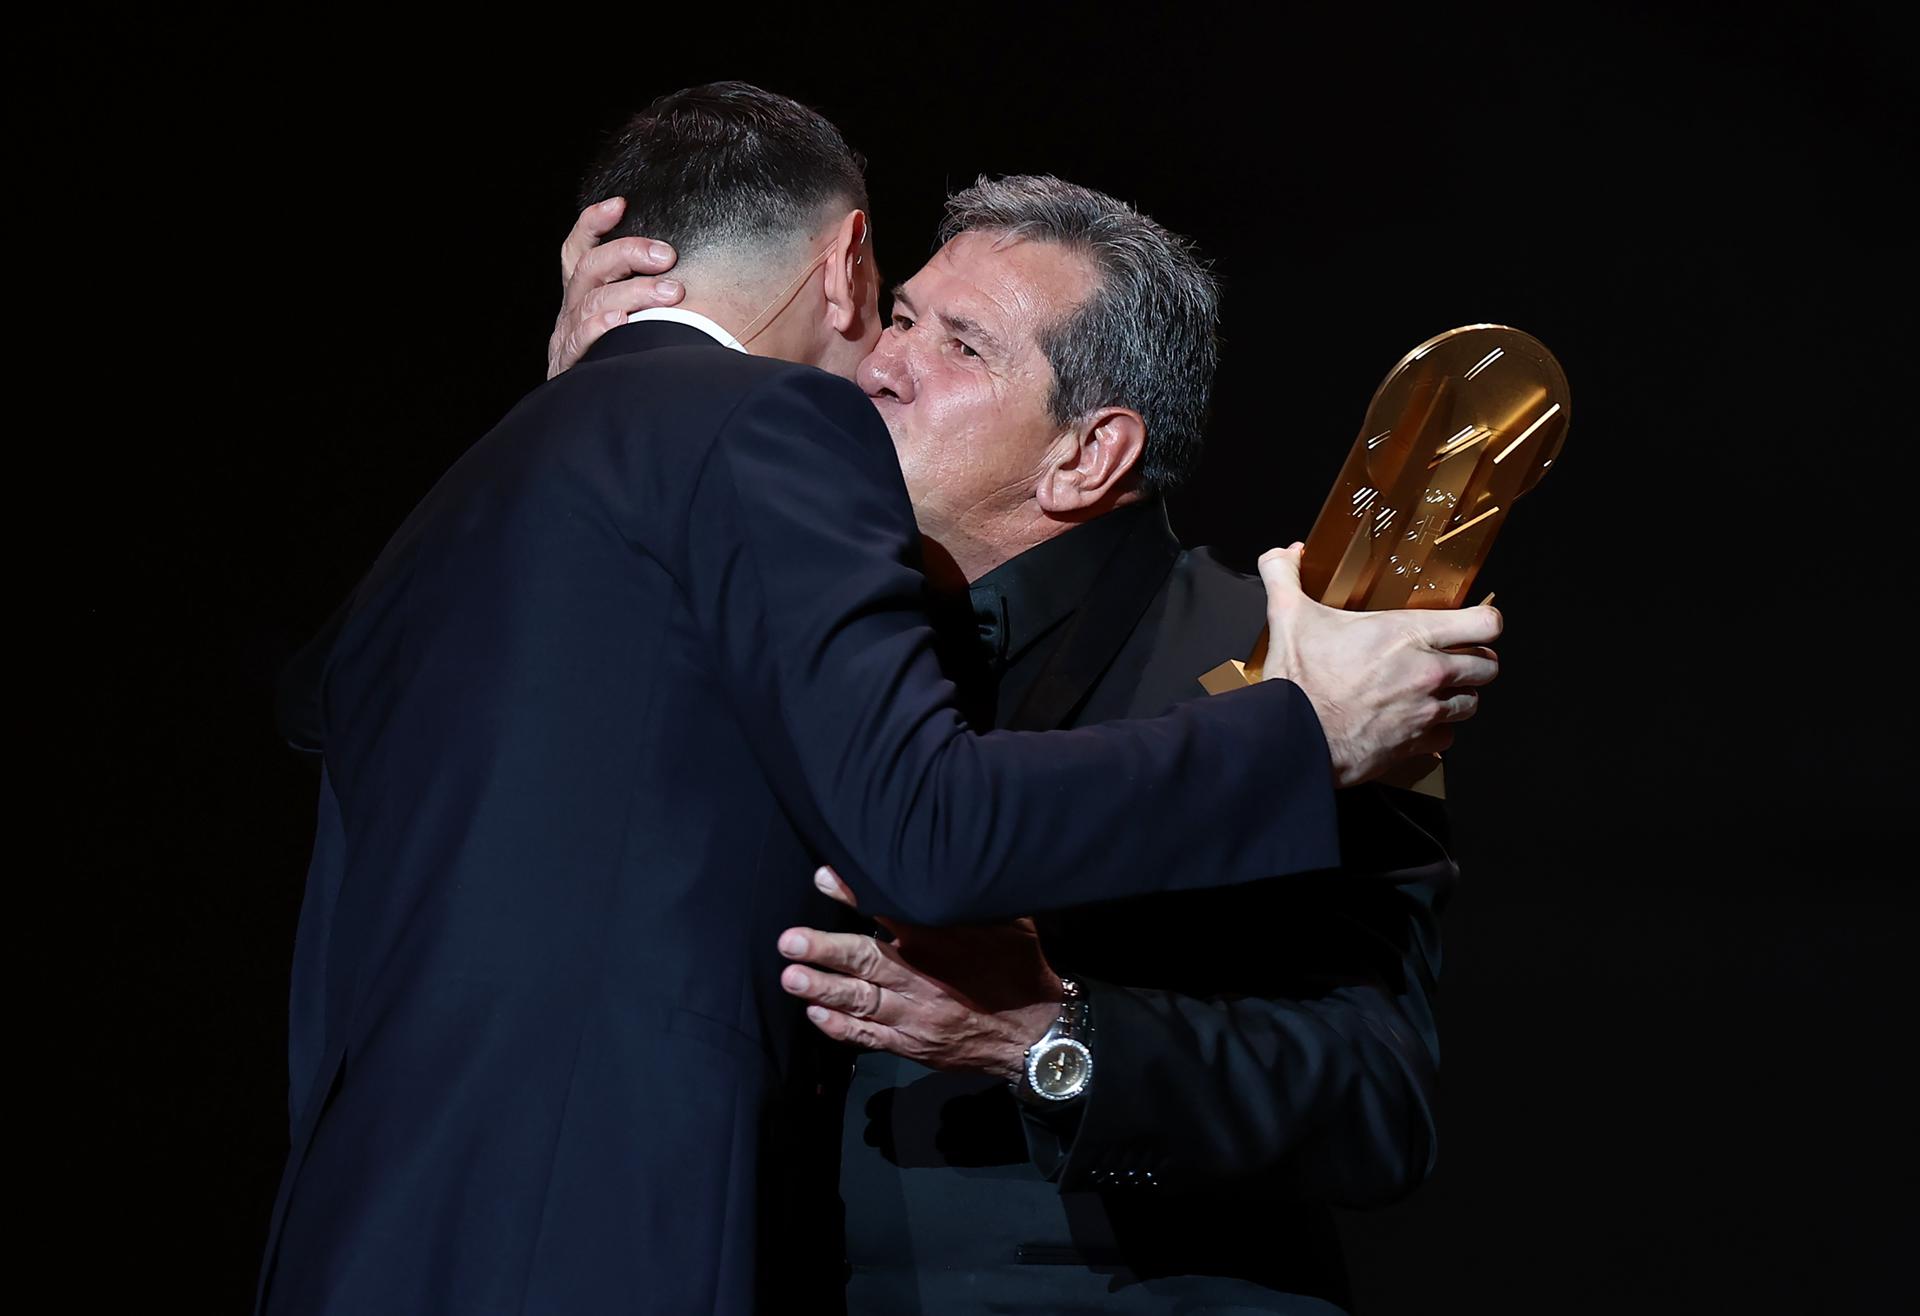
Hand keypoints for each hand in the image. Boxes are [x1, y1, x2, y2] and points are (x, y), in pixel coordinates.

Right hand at [546, 197, 687, 378]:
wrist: (586, 416)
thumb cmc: (628, 359)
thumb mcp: (634, 321)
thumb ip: (649, 298)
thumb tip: (691, 277)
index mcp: (584, 293)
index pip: (581, 249)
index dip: (593, 223)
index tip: (619, 204)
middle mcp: (572, 308)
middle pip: (592, 266)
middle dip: (629, 253)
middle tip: (667, 256)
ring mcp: (567, 336)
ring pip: (592, 301)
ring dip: (633, 293)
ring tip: (669, 292)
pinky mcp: (568, 366)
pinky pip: (580, 342)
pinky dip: (600, 328)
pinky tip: (621, 321)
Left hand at [777, 867, 1063, 1080]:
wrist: (1034, 1033)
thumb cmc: (1018, 968)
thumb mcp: (1009, 923)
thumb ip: (973, 896)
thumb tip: (955, 857)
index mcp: (943, 942)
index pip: (893, 911)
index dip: (856, 894)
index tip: (824, 878)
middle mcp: (923, 977)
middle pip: (867, 961)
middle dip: (825, 950)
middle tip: (790, 941)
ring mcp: (915, 1014)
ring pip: (861, 1000)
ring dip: (823, 988)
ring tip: (791, 976)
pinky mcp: (912, 1043)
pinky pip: (870, 1037)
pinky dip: (841, 1027)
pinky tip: (815, 1015)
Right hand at [1256, 544, 1501, 787]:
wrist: (1294, 739)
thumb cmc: (1300, 681)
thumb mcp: (1289, 617)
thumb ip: (1285, 575)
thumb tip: (1283, 553)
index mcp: (1407, 634)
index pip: (1485, 624)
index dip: (1486, 622)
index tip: (1474, 623)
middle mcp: (1428, 672)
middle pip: (1488, 665)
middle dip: (1475, 661)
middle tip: (1454, 659)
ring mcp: (1426, 711)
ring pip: (1473, 703)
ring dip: (1458, 696)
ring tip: (1436, 691)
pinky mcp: (1417, 744)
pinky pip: (1448, 737)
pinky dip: (1438, 731)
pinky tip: (1417, 722)